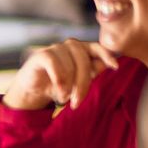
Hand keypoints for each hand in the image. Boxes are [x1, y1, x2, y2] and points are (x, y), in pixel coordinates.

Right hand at [3, 39, 119, 110]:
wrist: (32, 91)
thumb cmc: (58, 85)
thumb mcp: (77, 82)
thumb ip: (92, 72)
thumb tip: (106, 65)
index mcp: (82, 50)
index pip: (98, 48)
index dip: (107, 56)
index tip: (115, 67)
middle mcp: (70, 45)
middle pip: (84, 62)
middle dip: (83, 84)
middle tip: (77, 102)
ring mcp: (56, 48)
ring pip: (70, 65)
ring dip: (68, 85)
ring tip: (64, 98)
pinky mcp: (42, 54)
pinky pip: (54, 64)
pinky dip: (59, 79)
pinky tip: (59, 90)